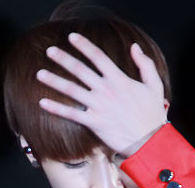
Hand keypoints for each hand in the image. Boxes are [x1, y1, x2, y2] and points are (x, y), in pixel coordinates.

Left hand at [37, 33, 167, 155]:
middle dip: (63, 59)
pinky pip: (71, 113)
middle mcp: (106, 90)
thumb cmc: (152, 115)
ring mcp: (98, 106)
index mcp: (119, 79)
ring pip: (72, 89)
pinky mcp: (94, 122)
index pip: (98, 56)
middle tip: (49, 51)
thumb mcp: (154, 85)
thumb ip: (145, 64)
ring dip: (54, 81)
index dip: (84, 45)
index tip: (72, 37)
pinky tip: (43, 102)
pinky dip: (56, 108)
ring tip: (40, 74)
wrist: (149, 141)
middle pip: (80, 69)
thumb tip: (135, 47)